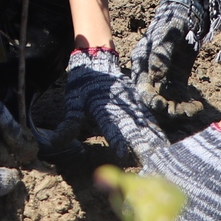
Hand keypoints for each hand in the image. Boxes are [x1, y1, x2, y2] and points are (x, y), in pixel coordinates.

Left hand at [41, 48, 166, 164]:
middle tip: (153, 161)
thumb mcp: (73, 102)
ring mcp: (133, 105)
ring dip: (155, 140)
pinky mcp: (138, 104)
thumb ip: (70, 123)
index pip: (111, 127)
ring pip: (146, 125)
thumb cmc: (83, 84)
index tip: (124, 154)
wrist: (98, 59)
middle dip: (144, 145)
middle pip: (134, 129)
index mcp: (104, 108)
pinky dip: (156, 131)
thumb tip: (55, 142)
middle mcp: (122, 107)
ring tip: (164, 154)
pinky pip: (149, 119)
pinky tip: (163, 142)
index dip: (117, 140)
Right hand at [131, 0, 203, 115]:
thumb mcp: (167, 34)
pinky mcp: (178, 81)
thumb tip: (155, 76)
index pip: (141, 86)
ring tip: (196, 108)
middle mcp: (150, 73)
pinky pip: (181, 98)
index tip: (162, 105)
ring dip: (180, 109)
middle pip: (154, 97)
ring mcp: (165, 78)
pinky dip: (188, 105)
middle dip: (166, 108)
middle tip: (182, 110)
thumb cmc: (174, 20)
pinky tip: (198, 105)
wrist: (190, 14)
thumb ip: (161, 55)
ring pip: (168, 101)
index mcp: (142, 62)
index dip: (149, 98)